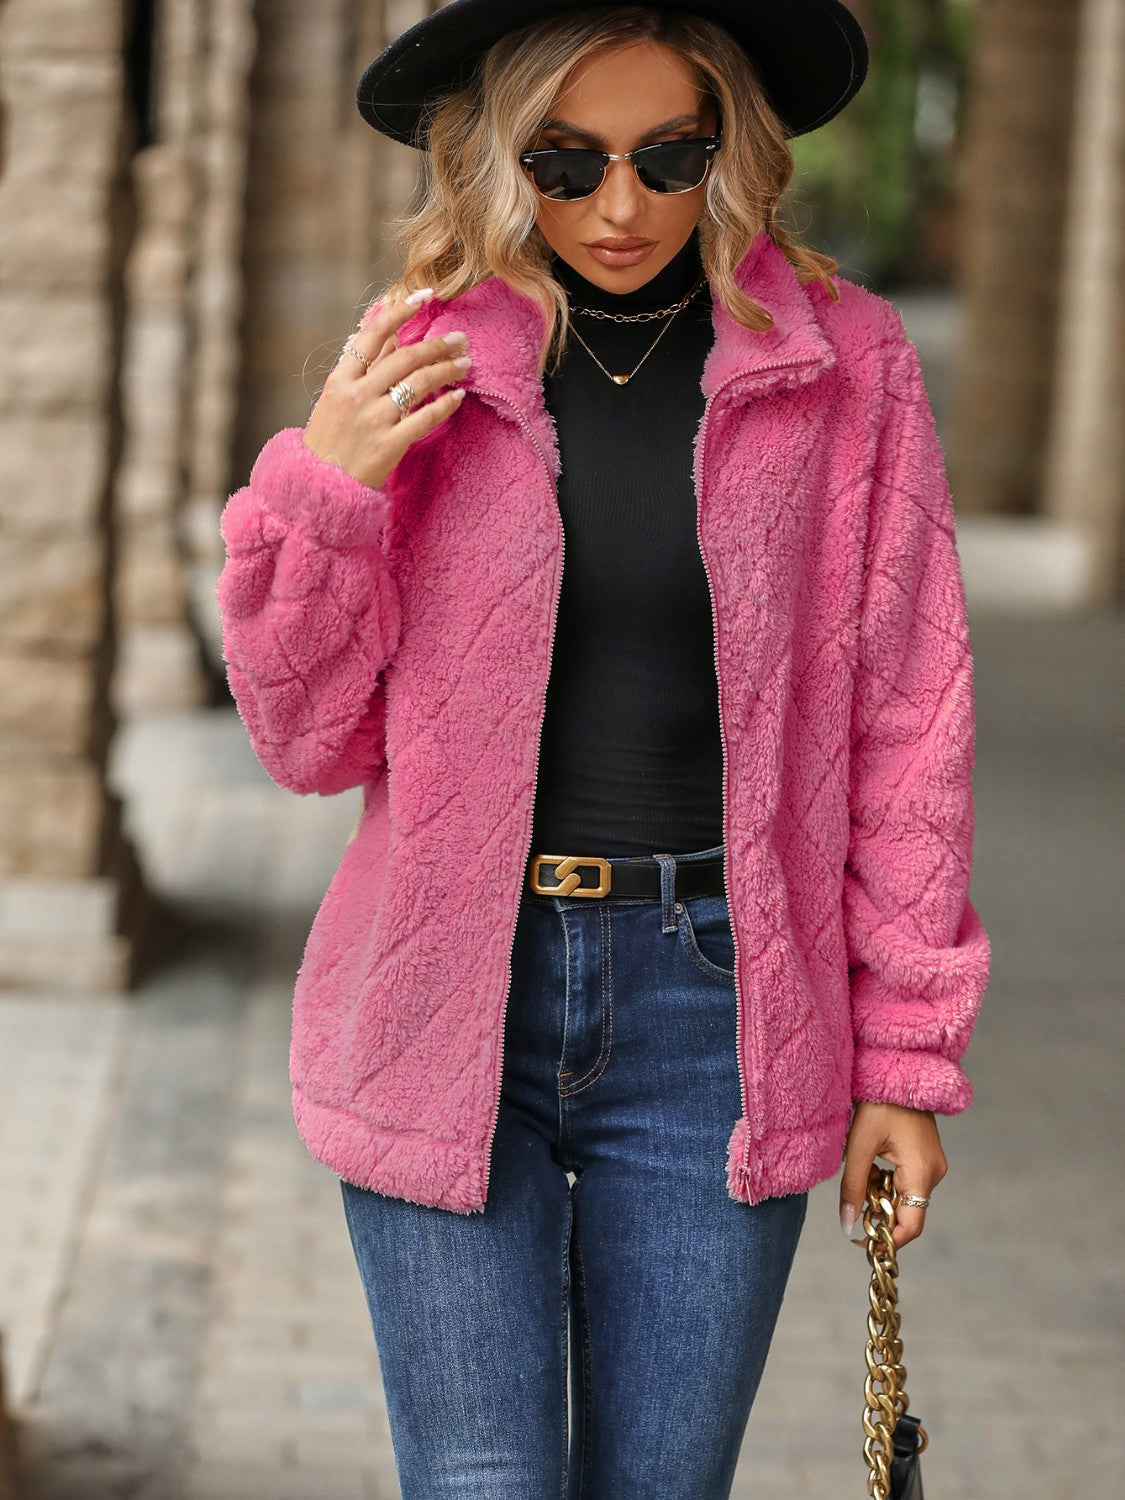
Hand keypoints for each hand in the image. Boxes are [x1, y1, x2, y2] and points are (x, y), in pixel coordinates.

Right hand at [302, 293, 471, 489]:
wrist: (319, 486)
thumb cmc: (330, 441)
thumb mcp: (336, 399)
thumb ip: (362, 368)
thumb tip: (388, 337)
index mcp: (340, 380)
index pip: (372, 335)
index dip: (400, 312)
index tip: (425, 297)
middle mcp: (357, 395)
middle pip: (404, 358)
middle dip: (436, 345)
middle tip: (460, 339)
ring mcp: (373, 420)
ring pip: (418, 384)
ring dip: (446, 370)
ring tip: (465, 364)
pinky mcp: (388, 445)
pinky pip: (424, 419)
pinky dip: (445, 405)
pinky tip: (458, 398)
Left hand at [839, 1101, 946, 1250]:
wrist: (897, 1072)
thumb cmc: (878, 1105)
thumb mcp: (858, 1147)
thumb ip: (852, 1189)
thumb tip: (847, 1226)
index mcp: (922, 1173)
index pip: (911, 1225)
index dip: (888, 1239)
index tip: (863, 1242)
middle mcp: (934, 1173)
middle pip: (907, 1211)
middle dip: (879, 1212)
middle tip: (853, 1202)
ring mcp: (932, 1164)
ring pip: (904, 1196)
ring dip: (880, 1194)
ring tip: (860, 1173)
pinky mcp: (926, 1157)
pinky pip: (907, 1181)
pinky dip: (887, 1181)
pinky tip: (871, 1164)